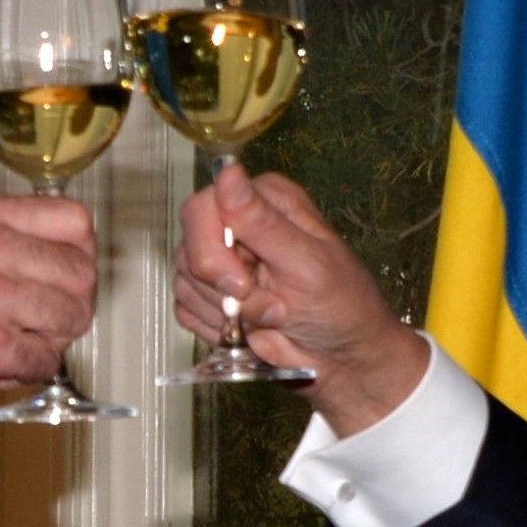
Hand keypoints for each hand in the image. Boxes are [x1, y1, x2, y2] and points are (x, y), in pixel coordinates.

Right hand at [0, 197, 98, 438]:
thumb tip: (44, 253)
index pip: (74, 222)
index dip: (77, 256)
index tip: (63, 278)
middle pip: (81, 272)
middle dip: (70, 306)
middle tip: (44, 324)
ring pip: (70, 318)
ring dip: (50, 341)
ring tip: (16, 346)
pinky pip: (44, 362)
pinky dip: (27, 372)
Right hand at [174, 163, 430, 430]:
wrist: (341, 356)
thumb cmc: (340, 304)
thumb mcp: (307, 262)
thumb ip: (262, 221)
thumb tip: (228, 171)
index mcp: (263, 200)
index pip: (203, 208)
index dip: (211, 249)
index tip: (241, 285)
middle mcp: (237, 223)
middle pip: (188, 246)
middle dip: (222, 288)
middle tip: (267, 310)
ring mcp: (221, 260)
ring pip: (185, 280)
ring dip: (225, 312)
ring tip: (270, 320)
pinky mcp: (210, 295)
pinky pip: (185, 308)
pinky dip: (215, 326)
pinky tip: (248, 330)